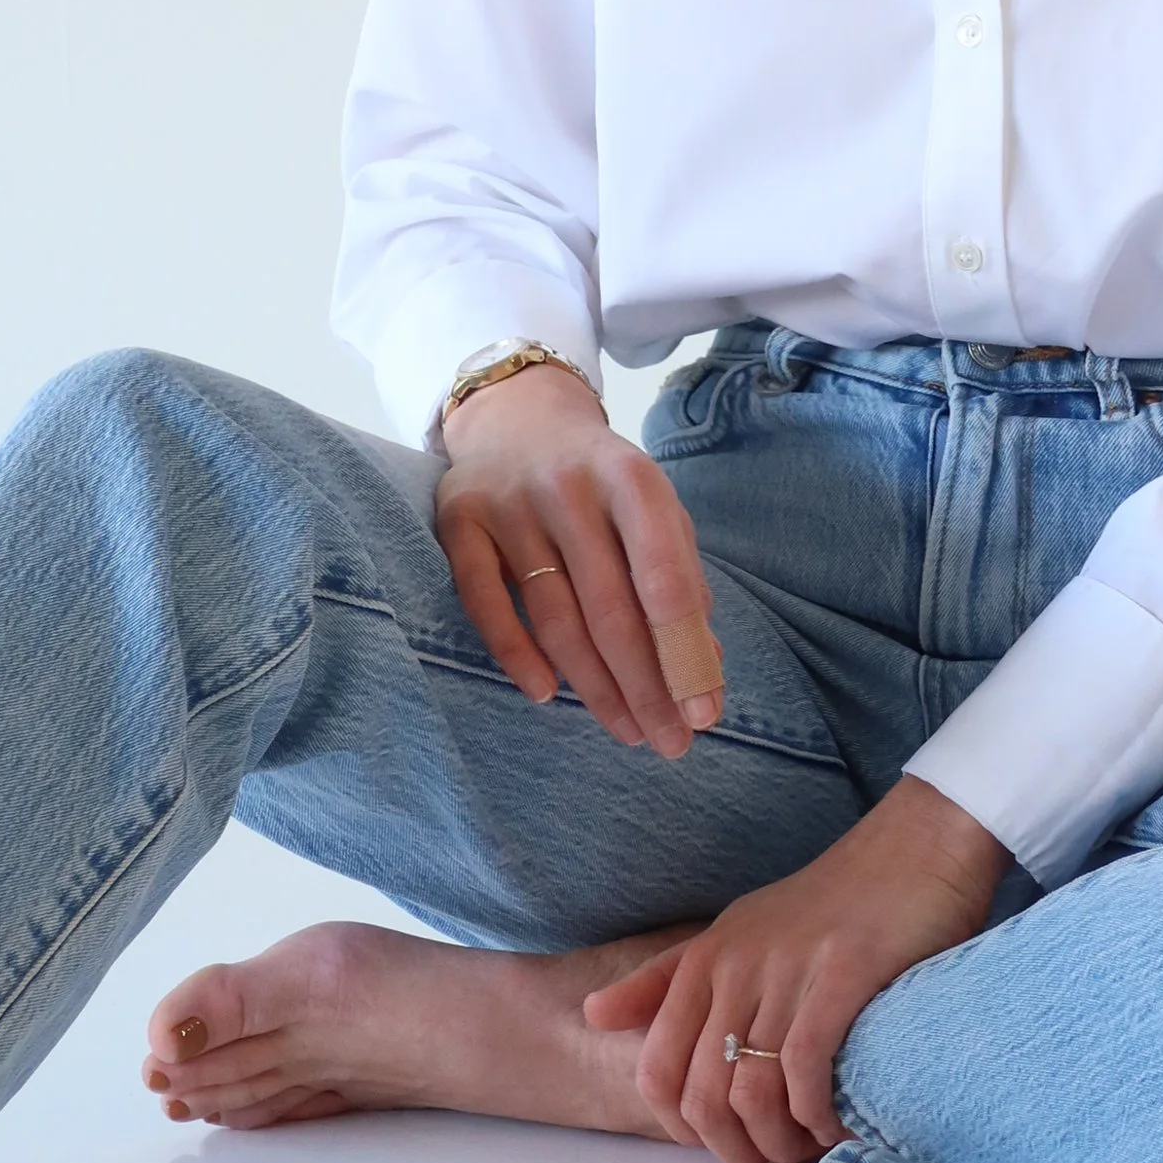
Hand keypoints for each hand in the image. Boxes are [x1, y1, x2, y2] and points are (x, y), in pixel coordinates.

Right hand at [435, 367, 722, 757]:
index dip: (683, 648)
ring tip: (627, 731)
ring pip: (554, 615)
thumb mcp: (651, 511)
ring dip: (593, 685)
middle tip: (670, 742)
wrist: (517, 419)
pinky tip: (547, 694)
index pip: (663, 570)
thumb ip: (679, 581)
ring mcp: (509, 503)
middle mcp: (569, 486)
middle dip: (645, 685)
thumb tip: (703, 670)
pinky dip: (515, 653)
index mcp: (630, 476)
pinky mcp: (459, 520)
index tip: (704, 713)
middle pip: (610, 606)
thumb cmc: (601, 483)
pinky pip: (484, 600)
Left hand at [583, 779, 1010, 1162]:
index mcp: (704, 960)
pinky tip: (838, 1125)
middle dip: (736, 1149)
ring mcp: (787, 968)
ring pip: (753, 1090)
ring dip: (780, 1141)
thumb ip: (666, 977)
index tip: (727, 1144)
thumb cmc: (826, 904)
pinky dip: (817, 1115)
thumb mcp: (735, 933)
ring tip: (809, 1146)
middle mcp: (735, 964)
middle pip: (704, 1095)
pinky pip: (807, 1067)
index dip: (686, 1130)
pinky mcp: (843, 973)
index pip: (658, 1073)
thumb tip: (592, 1014)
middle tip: (774, 1159)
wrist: (913, 848)